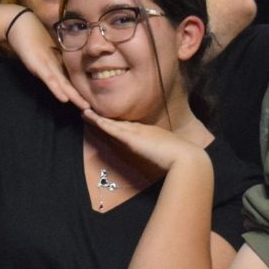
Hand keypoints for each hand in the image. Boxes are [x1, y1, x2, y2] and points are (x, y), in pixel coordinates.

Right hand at [6, 9, 89, 108]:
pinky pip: (49, 80)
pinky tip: (65, 99)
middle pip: (71, 84)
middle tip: (92, 109)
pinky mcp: (38, 65)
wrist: (20, 23)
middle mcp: (56, 65)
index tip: (88, 103)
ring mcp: (48, 65)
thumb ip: (51, 62)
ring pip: (63, 84)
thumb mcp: (44, 53)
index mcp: (58, 63)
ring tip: (85, 106)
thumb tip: (57, 74)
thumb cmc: (33, 36)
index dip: (79, 92)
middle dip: (81, 97)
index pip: (70, 80)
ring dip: (74, 96)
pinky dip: (57, 90)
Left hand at [82, 110, 203, 171]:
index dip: (114, 122)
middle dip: (102, 118)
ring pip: (111, 123)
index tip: (104, 119)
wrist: (184, 157)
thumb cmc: (179, 155)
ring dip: (97, 118)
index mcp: (147, 132)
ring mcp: (134, 132)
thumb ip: (157, 148)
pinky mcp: (131, 138)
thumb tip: (151, 150)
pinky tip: (90, 117)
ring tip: (84, 112)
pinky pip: (111, 128)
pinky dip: (100, 122)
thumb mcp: (166, 149)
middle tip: (88, 111)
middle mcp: (139, 129)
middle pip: (116, 122)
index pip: (126, 127)